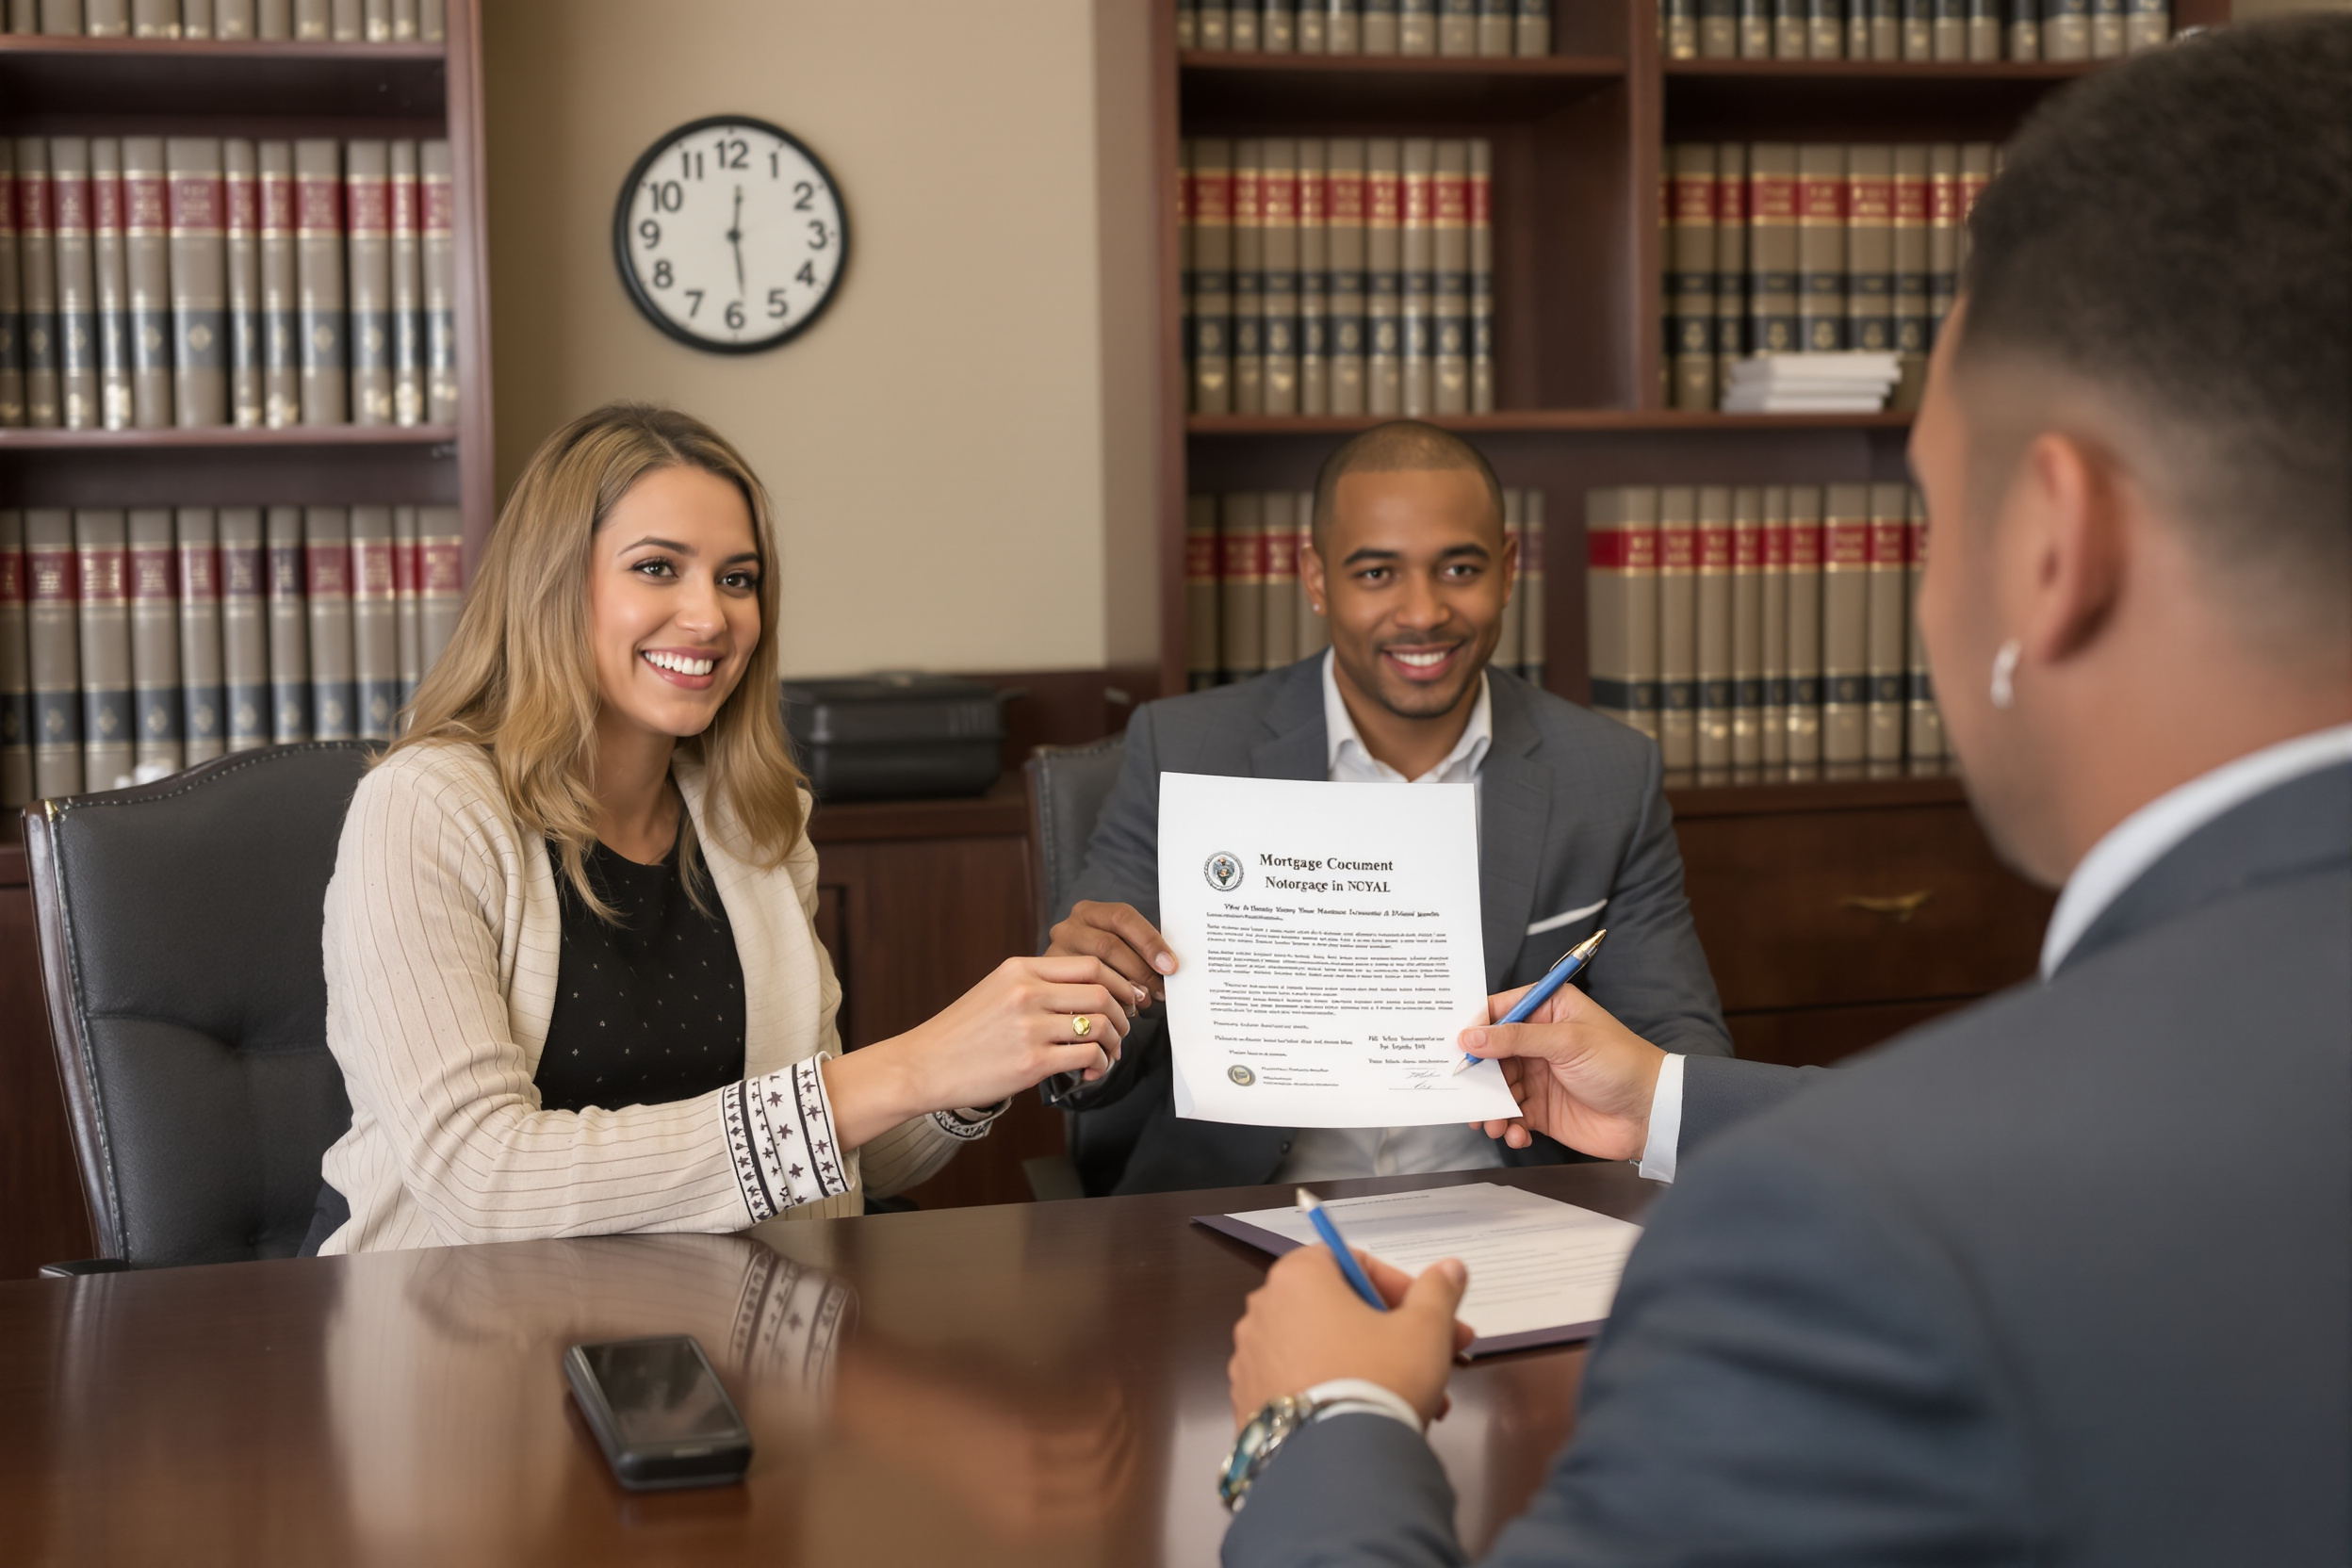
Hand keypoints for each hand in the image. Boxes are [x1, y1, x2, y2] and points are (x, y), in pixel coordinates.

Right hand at [825, 955, 1134, 1147]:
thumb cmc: (961, 1033)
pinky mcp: (1031, 1062)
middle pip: (1101, 992)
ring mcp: (1030, 1027)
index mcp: (1020, 968)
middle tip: (1123, 1030)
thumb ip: (1035, 984)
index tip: (1130, 997)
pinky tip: (1091, 1072)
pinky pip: (1087, 1057)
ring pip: (1099, 1026)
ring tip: (1109, 1055)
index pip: (1090, 963)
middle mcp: (1027, 992)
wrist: (923, 1065)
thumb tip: (1085, 993)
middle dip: (1122, 1013)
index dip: (1120, 981)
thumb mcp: (995, 990)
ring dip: (1115, 1043)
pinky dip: (1100, 1065)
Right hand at [1046, 900, 1175, 1004]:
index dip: (1149, 941)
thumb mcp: (1117, 948)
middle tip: (1160, 992)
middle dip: (1140, 969)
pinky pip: (1082, 994)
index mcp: (1088, 912)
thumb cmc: (1102, 968)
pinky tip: (1120, 1013)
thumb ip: (1137, 950)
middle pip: (1108, 944)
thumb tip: (1167, 968)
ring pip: (1094, 972)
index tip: (1170, 966)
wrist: (1056, 992)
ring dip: (1124, 989)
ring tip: (1142, 1003)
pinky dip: (1106, 1005)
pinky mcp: (1046, 984)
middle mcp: (1067, 929)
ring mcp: (1053, 956)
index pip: (1122, 916)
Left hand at [1228, 1247, 1471, 1430]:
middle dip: (1393, 1332)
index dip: (1397, 1286)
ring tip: (1420, 1400)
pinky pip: (1302, 1387)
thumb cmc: (1380, 1378)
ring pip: (1324, 1352)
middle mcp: (1262, 1311)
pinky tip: (1375, 1419)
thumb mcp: (1425, 1328)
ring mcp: (1249, 1361)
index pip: (1351, 1262)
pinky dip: (1336, 1393)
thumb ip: (1437, 1291)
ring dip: (1373, 1367)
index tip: (1430, 1314)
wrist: (1338, 1464)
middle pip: (1339, 1310)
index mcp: (1297, 1278)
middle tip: (1437, 1355)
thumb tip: (1449, 1268)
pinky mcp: (1248, 1405)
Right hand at [1457, 983, 1665, 1161]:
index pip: (1498, 1010)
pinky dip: (1508, 1127)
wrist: (1651, 1114)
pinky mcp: (1541, 1109)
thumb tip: (1471, 1036)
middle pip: (1489, 1054)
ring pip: (1496, 1088)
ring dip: (1489, 1107)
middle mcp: (1538, 1041)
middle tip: (1463, 1091)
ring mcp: (1538, 1076)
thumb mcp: (1567, 1042)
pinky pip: (1511, 1116)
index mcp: (1547, 1010)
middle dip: (1476, 1075)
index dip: (1474, 1026)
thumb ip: (1516, 1039)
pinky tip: (1517, 1134)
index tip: (1453, 1045)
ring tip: (1492, 1123)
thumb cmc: (1620, 1064)